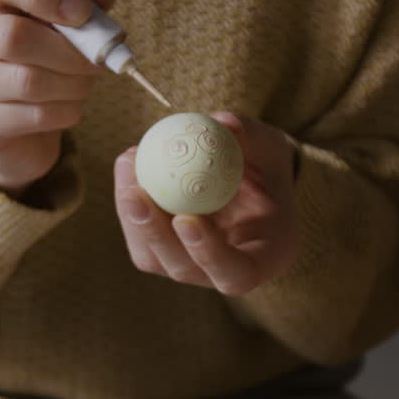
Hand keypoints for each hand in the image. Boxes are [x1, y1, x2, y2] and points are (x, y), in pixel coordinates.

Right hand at [0, 0, 116, 196]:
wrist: (20, 119)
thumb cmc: (43, 50)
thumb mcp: (69, 12)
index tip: (82, 12)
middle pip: (13, 37)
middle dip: (69, 51)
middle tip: (97, 59)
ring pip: (27, 81)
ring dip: (72, 84)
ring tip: (83, 83)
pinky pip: (32, 115)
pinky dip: (65, 111)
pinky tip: (70, 106)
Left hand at [114, 112, 298, 295]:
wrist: (248, 178)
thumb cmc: (266, 164)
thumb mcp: (270, 146)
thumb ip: (251, 136)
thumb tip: (223, 123)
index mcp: (264, 258)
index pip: (236, 275)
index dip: (209, 254)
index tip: (187, 220)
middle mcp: (223, 272)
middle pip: (183, 269)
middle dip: (154, 235)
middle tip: (137, 196)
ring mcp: (190, 267)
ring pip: (152, 257)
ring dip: (132, 215)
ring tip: (129, 164)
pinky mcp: (161, 253)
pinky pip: (139, 235)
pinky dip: (128, 200)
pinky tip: (128, 163)